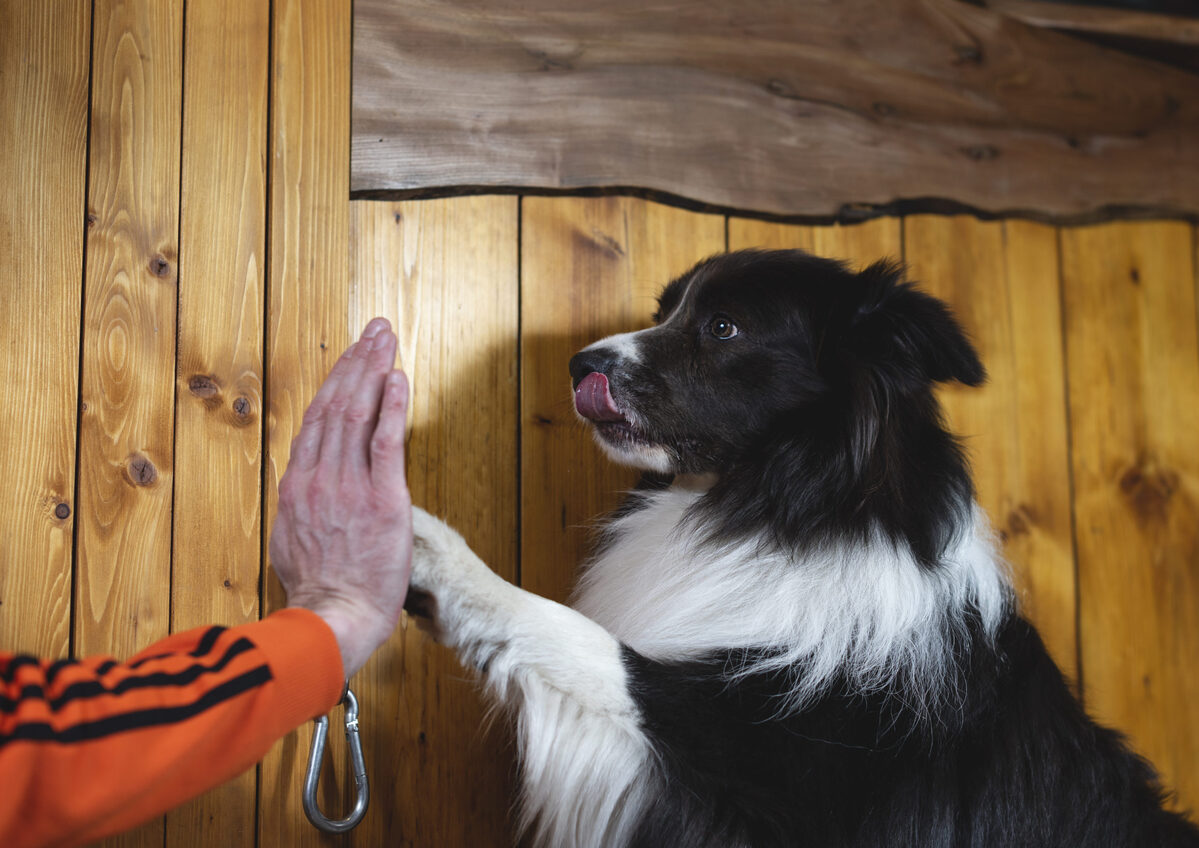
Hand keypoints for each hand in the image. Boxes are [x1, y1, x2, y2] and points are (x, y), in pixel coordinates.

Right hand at [269, 317, 411, 678]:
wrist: (333, 620)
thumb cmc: (318, 590)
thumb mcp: (293, 541)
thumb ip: (302, 506)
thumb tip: (307, 490)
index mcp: (297, 486)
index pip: (317, 419)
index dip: (336, 382)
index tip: (351, 356)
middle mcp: (319, 477)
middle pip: (337, 404)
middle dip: (357, 361)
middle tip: (374, 331)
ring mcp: (349, 486)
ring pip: (358, 414)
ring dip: (374, 370)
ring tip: (386, 340)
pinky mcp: (383, 500)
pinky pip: (386, 442)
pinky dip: (392, 407)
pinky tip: (399, 379)